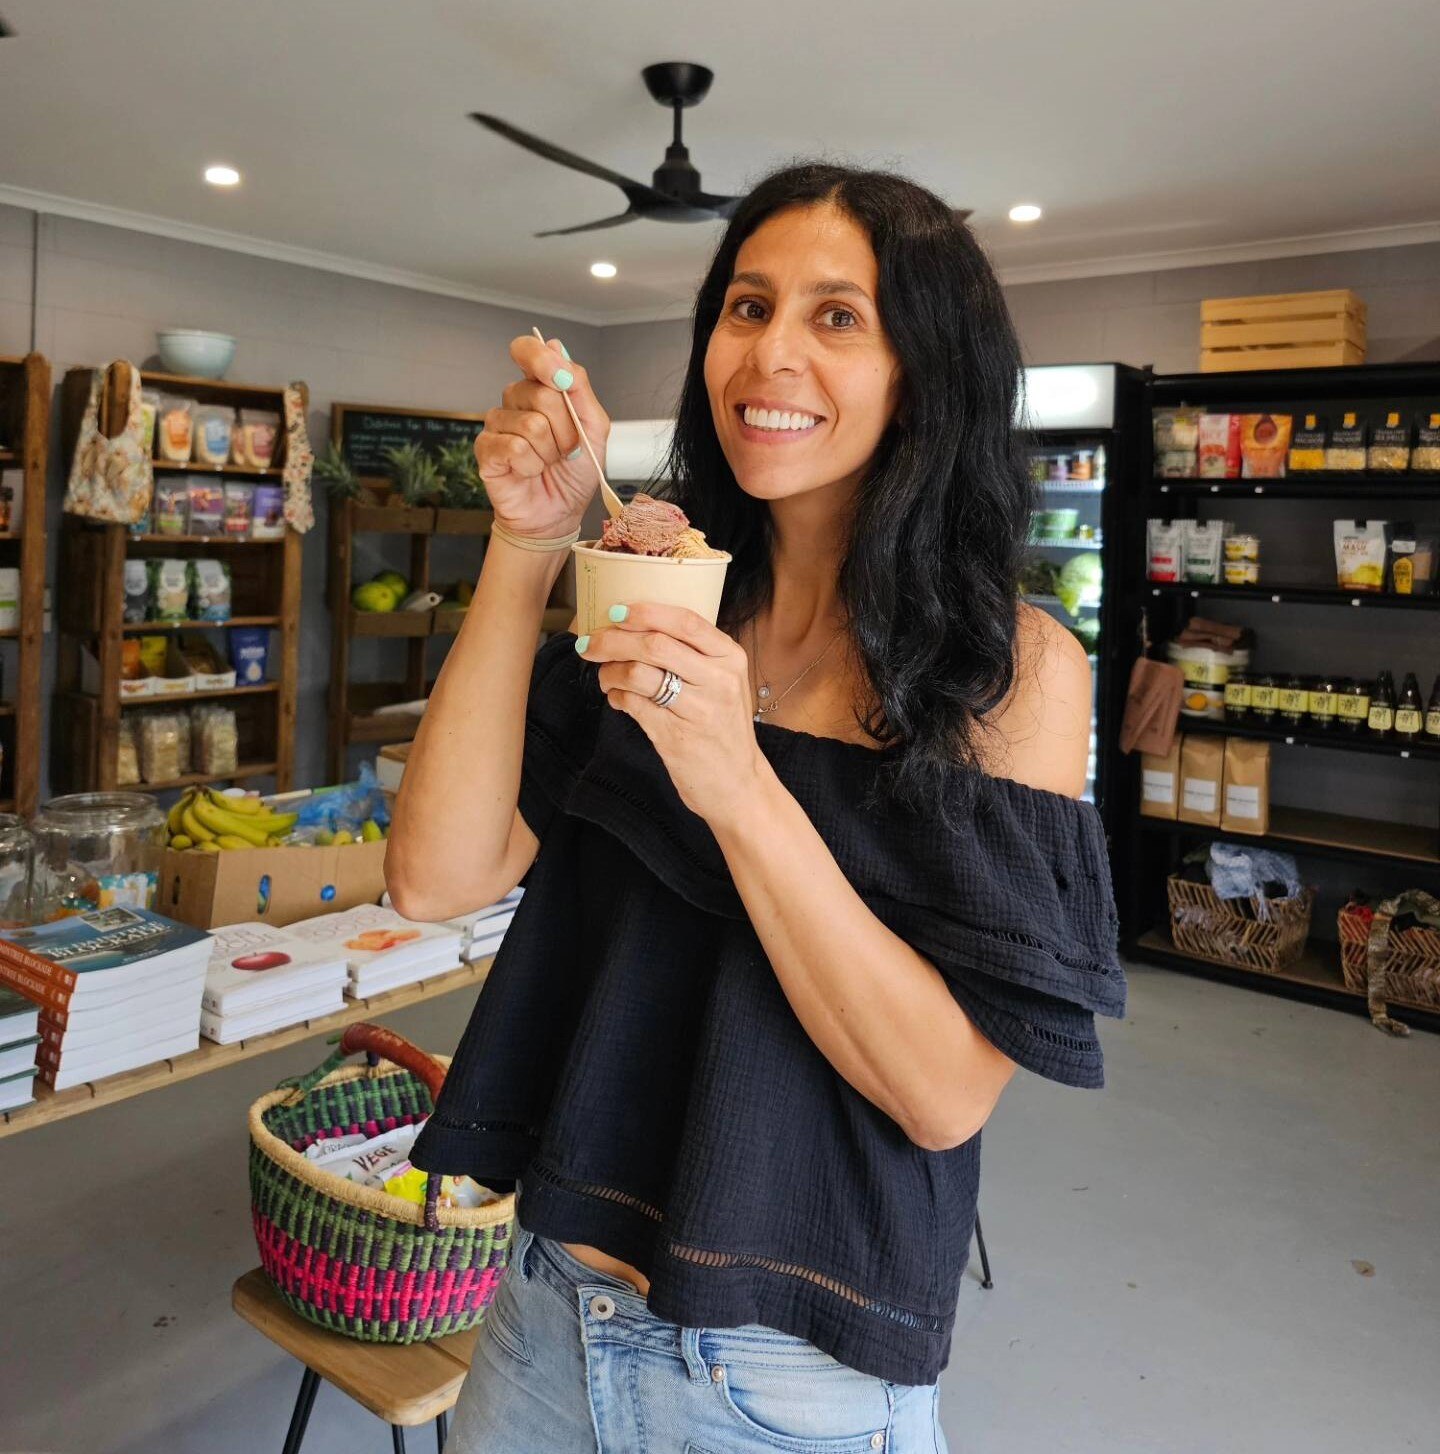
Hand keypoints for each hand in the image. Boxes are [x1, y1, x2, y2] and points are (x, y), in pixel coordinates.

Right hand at [476, 335, 609, 540]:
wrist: (559, 513)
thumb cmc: (574, 472)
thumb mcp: (594, 427)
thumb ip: (579, 387)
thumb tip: (556, 347)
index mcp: (540, 387)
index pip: (528, 350)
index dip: (541, 359)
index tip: (560, 380)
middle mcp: (515, 401)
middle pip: (542, 394)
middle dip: (566, 429)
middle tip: (566, 449)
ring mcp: (497, 423)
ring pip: (532, 425)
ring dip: (550, 452)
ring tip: (548, 463)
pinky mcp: (486, 449)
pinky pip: (515, 448)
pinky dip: (532, 466)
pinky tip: (529, 472)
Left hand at [578, 603, 768, 827]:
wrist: (737, 785)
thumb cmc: (723, 729)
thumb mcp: (724, 683)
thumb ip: (693, 654)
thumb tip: (635, 627)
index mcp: (730, 658)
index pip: (685, 621)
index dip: (645, 612)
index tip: (615, 611)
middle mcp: (718, 680)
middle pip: (655, 644)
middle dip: (612, 640)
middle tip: (589, 644)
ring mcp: (698, 709)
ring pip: (639, 673)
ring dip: (610, 672)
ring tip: (605, 677)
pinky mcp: (675, 736)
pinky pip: (633, 704)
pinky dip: (617, 697)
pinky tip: (617, 699)